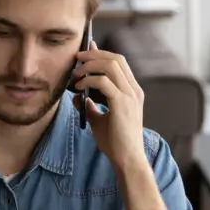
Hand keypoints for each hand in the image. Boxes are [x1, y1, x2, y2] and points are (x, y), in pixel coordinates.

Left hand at [73, 41, 147, 173]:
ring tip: (75, 74)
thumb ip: (92, 106)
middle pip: (116, 58)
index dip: (101, 53)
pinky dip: (89, 80)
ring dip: (90, 65)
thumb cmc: (116, 142)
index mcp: (132, 92)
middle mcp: (134, 90)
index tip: (86, 50)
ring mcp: (130, 96)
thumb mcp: (100, 120)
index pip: (119, 63)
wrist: (127, 159)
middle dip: (94, 54)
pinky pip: (104, 81)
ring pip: (111, 65)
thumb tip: (77, 96)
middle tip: (77, 57)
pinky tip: (78, 87)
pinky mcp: (122, 103)